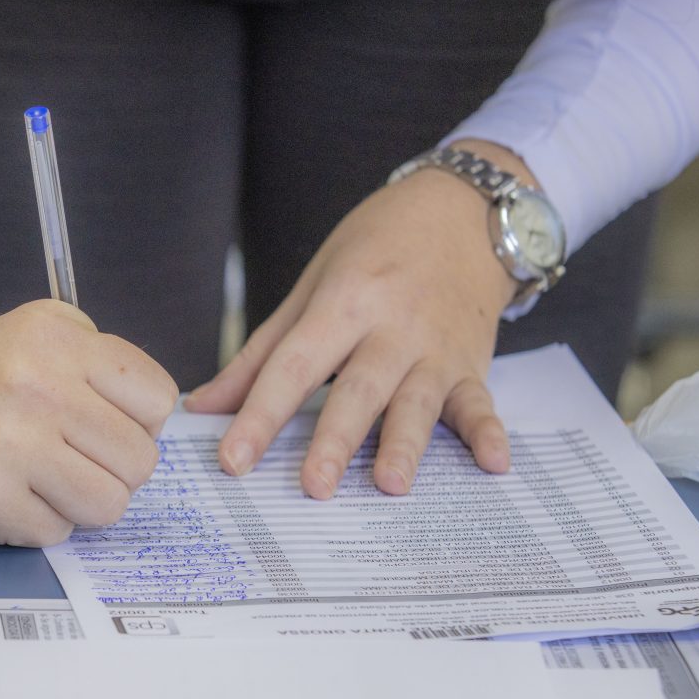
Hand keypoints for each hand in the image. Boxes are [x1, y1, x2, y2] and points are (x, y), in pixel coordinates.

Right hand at [0, 299, 178, 547]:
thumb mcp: (22, 334)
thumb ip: (92, 365)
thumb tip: (154, 421)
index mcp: (54, 336)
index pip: (158, 399)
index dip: (138, 424)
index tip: (103, 429)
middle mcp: (36, 382)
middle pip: (140, 461)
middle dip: (109, 471)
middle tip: (64, 463)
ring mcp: (10, 442)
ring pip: (107, 505)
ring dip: (76, 505)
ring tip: (34, 483)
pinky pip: (54, 535)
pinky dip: (31, 526)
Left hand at [186, 139, 526, 497]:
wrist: (462, 210)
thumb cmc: (374, 250)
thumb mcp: (312, 287)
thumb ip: (261, 354)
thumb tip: (203, 407)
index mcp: (342, 303)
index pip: (293, 366)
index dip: (260, 414)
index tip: (234, 460)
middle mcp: (391, 327)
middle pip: (358, 389)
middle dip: (334, 440)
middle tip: (313, 488)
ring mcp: (436, 347)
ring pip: (417, 401)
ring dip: (405, 443)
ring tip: (389, 484)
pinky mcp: (472, 363)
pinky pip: (481, 401)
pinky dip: (490, 432)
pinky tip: (495, 463)